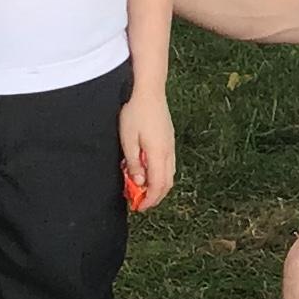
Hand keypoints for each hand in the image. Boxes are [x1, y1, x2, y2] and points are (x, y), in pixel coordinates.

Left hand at [119, 87, 175, 211]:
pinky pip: (168, 163)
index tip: (139, 207)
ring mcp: (171, 145)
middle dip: (155, 196)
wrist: (149, 91)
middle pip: (167, 183)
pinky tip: (148, 171)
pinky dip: (160, 174)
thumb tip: (139, 182)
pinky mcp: (169, 139)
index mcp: (158, 154)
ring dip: (158, 185)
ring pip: (170, 174)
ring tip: (142, 188)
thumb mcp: (128, 140)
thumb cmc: (135, 113)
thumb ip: (134, 163)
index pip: (158, 185)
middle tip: (140, 202)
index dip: (150, 200)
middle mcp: (168, 152)